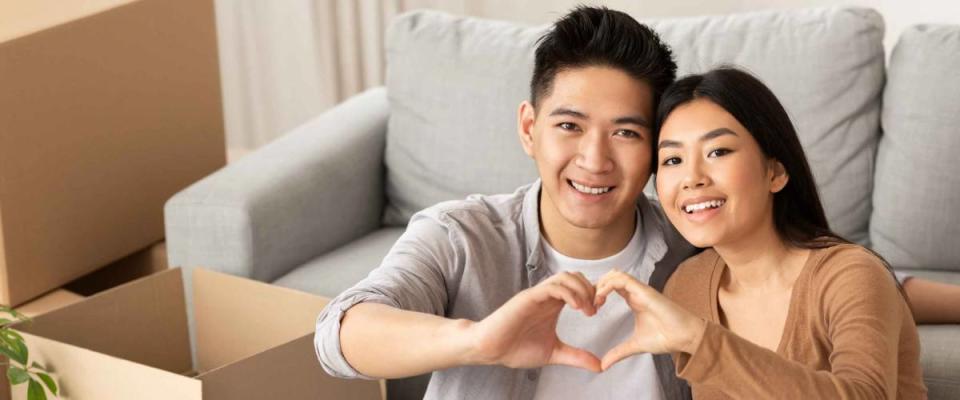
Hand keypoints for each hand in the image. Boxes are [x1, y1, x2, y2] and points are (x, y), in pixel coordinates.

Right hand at [467, 271, 601, 371]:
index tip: (597, 311)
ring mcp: (537, 295)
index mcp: (553, 305)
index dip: (592, 295)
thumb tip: (600, 366)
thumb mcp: (554, 353)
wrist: (490, 349)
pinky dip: (568, 293)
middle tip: (594, 310)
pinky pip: (552, 287)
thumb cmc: (516, 348)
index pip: (578, 287)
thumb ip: (576, 357)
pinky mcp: (528, 298)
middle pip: (575, 277)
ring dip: (581, 289)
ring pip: (565, 277)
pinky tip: (576, 307)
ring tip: (586, 309)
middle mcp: (547, 296)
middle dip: (590, 290)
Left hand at [593, 269, 705, 370]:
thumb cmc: (666, 337)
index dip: (597, 293)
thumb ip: (619, 352)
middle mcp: (635, 292)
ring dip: (600, 284)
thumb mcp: (635, 345)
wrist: (685, 337)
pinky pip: (622, 279)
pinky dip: (608, 285)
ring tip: (594, 301)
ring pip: (615, 274)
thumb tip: (603, 365)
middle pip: (610, 277)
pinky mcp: (644, 290)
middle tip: (588, 304)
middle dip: (596, 287)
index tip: (590, 309)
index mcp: (633, 300)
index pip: (611, 287)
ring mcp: (640, 289)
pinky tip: (601, 298)